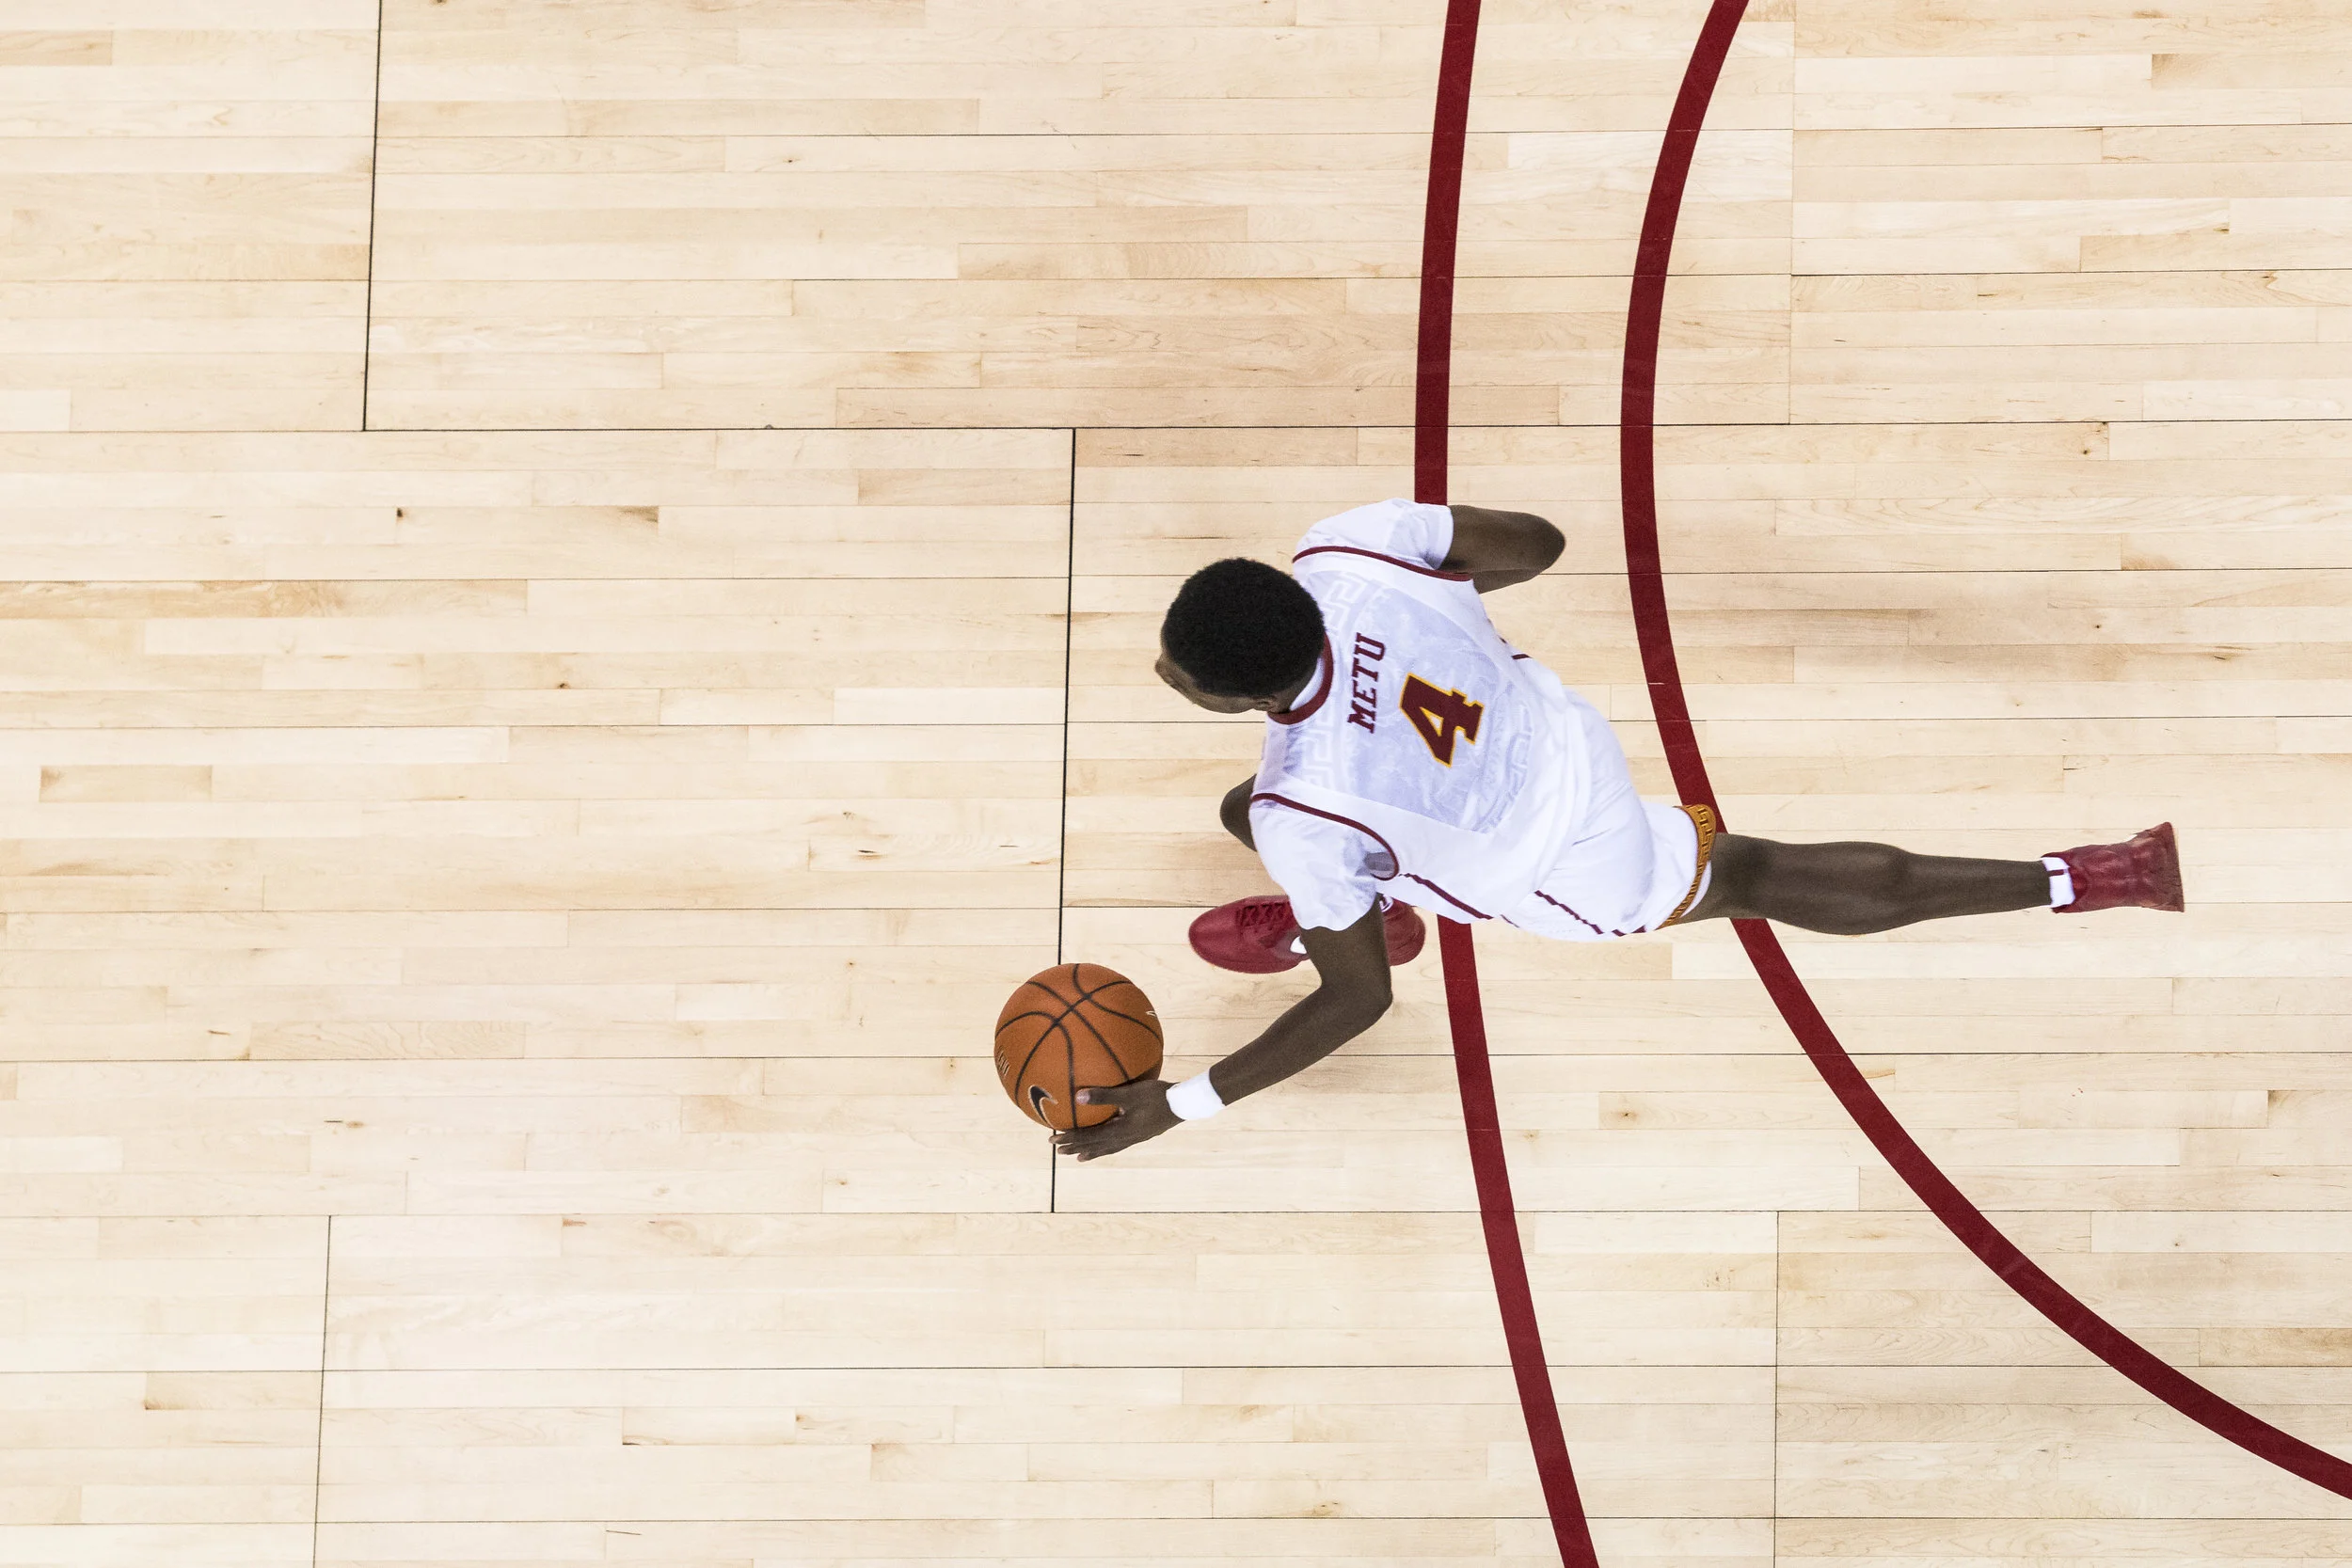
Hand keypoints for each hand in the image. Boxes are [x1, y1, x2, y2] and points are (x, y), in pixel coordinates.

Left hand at [1051, 1078, 1179, 1161]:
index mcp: (1120, 1131)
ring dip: (1090, 1151)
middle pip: (1095, 1146)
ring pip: (1106, 1148)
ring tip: (1079, 1158)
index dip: (1070, 1138)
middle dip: (1075, 1147)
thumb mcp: (1130, 1094)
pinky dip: (1106, 1148)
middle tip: (1058, 1151)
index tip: (1053, 1140)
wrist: (1184, 1104)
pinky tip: (1108, 1144)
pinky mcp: (1140, 1135)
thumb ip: (1104, 1095)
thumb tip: (1078, 1096)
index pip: (1089, 1137)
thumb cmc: (1157, 1096)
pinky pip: (1117, 1145)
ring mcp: (1133, 1138)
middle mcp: (1125, 1139)